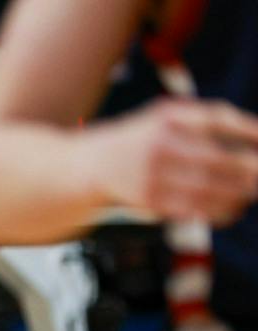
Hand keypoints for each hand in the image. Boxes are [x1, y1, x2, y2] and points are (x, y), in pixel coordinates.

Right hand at [104, 97, 257, 225]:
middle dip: (246, 168)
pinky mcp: (149, 199)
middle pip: (214, 158)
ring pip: (205, 187)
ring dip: (236, 193)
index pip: (215, 119)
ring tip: (252, 193)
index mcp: (168, 117)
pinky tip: (234, 210)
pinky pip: (191, 208)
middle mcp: (159, 144)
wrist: (93, 165)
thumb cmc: (142, 139)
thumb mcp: (166, 116)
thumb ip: (204, 120)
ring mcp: (152, 174)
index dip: (247, 129)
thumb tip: (254, 137)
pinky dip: (218, 211)